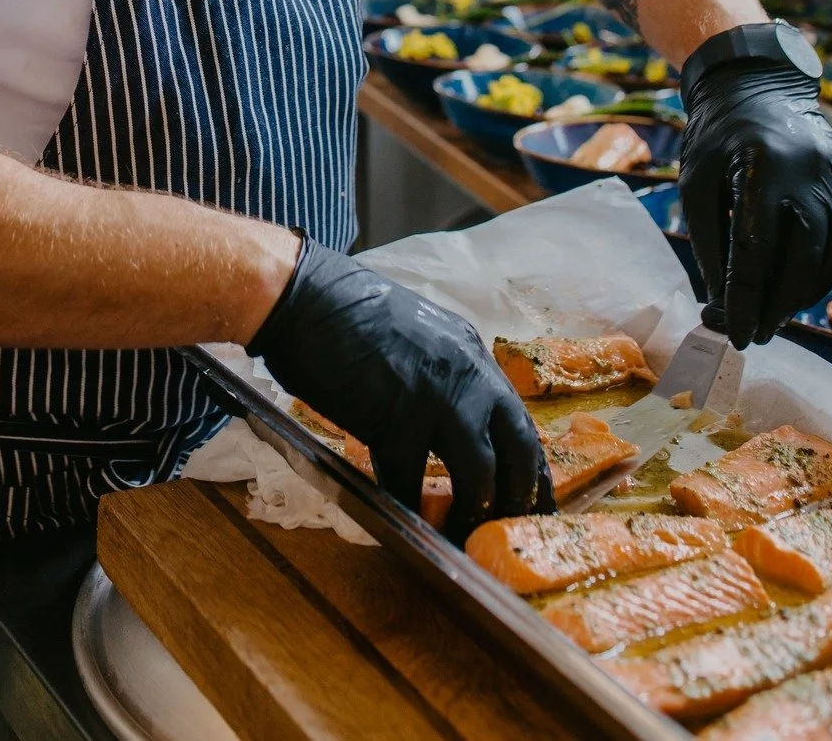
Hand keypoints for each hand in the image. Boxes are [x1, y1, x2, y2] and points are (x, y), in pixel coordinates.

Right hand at [247, 238, 551, 538]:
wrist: (302, 296)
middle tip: (508, 529)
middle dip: (518, 496)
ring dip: (471, 510)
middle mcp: (467, 372)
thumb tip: (443, 426)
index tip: (529, 500)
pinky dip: (407, 505)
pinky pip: (410, 479)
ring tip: (460, 534)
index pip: (517, 419)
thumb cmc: (342, 311)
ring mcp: (437, 394)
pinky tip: (403, 518)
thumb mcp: (414, 337)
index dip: (525, 466)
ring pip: (478, 472)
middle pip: (517, 448)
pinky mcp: (398, 416)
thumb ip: (439, 375)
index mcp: (470, 352)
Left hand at [680, 60, 831, 348]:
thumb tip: (721, 304)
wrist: (758, 90)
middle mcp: (813, 171)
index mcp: (764, 165)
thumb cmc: (718, 139)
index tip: (735, 333)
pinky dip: (829, 271)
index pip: (755, 247)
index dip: (745, 297)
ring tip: (772, 312)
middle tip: (755, 332)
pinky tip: (801, 284)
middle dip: (777, 303)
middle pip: (804, 256)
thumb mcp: (696, 184)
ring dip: (803, 293)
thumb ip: (708, 243)